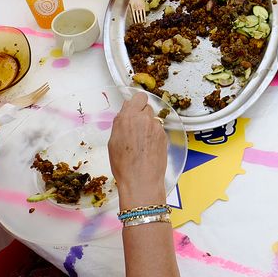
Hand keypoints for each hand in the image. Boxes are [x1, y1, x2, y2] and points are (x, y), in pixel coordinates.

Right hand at [109, 92, 168, 206]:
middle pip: (146, 106)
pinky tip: (148, 147)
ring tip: (142, 141)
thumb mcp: (113, 142)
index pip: (138, 97)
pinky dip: (154, 135)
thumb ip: (121, 123)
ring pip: (153, 118)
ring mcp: (156, 126)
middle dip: (141, 114)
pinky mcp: (164, 135)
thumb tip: (126, 115)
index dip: (136, 102)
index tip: (134, 107)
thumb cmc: (124, 165)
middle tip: (136, 126)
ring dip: (148, 125)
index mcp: (127, 117)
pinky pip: (159, 129)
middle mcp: (143, 119)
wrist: (141, 180)